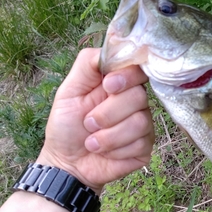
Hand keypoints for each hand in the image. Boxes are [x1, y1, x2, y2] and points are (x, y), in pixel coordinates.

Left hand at [37, 48, 154, 193]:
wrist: (67, 163)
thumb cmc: (66, 127)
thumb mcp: (68, 91)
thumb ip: (87, 65)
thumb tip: (110, 48)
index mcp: (118, 85)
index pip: (137, 70)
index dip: (126, 77)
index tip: (108, 86)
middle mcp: (134, 103)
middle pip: (139, 97)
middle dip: (108, 113)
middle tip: (88, 123)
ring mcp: (143, 126)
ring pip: (140, 122)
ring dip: (109, 135)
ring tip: (92, 142)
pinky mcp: (145, 148)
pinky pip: (140, 143)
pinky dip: (116, 150)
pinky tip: (105, 153)